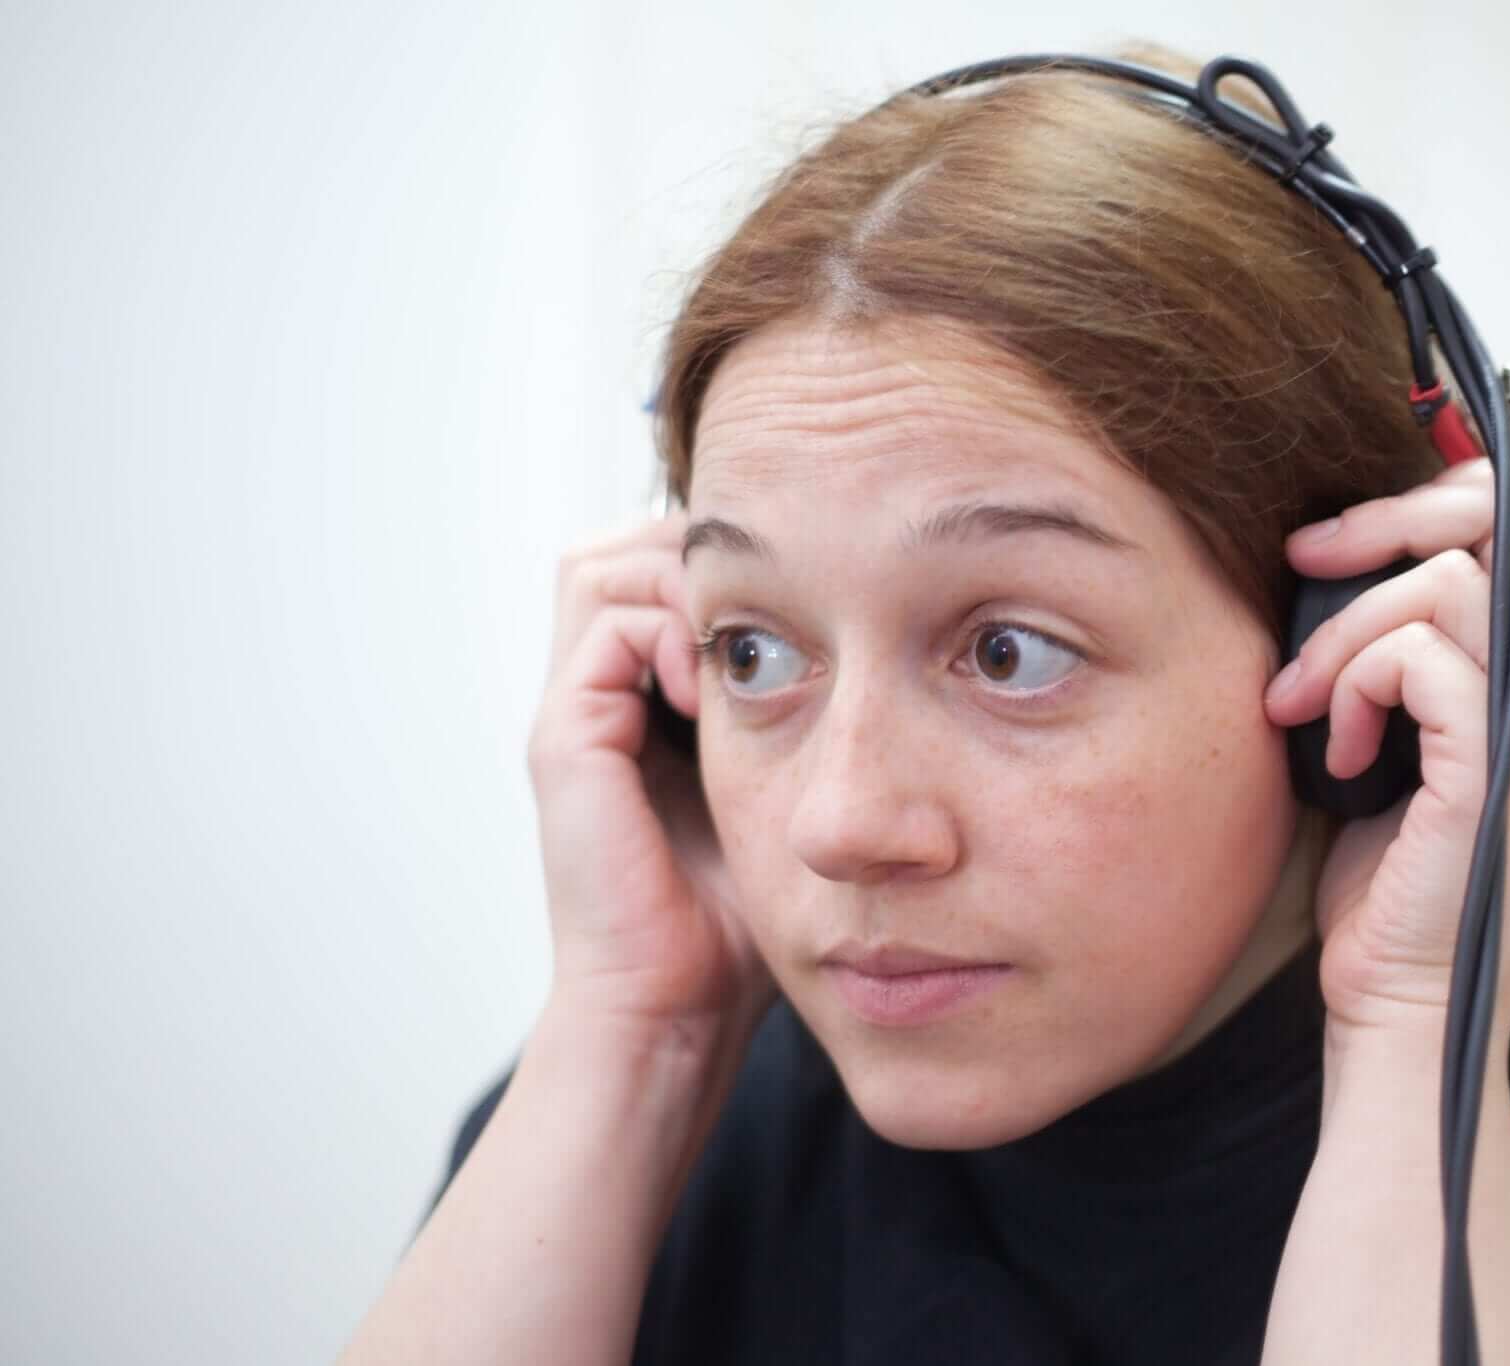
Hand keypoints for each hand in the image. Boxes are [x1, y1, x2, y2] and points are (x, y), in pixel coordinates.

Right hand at [526, 508, 776, 1038]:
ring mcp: (571, 714)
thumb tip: (880, 659)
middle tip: (770, 599)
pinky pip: (608, 626)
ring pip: (603, 567)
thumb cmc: (740, 918)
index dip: (721, 566)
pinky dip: (669, 632)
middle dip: (696, 556)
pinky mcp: (564, 737)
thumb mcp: (781, 794)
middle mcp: (594, 698)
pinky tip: (718, 688)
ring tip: (742, 644)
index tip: (801, 600)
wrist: (678, 1003)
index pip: (656, 571)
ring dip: (682, 585)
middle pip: (621, 551)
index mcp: (638, 705)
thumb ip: (798, 726)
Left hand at [1263, 460, 1509, 1043]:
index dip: (1465, 483)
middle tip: (1309, 565)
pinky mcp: (1498, 770)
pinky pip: (1419, 654)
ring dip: (1346, 625)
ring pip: (1451, 578)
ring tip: (1306, 698)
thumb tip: (1357, 537)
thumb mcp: (1410, 724)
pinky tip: (1337, 747)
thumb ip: (1420, 634)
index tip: (1365, 539)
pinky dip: (1350, 682)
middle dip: (1389, 517)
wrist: (1399, 1002)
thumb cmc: (1388, 868)